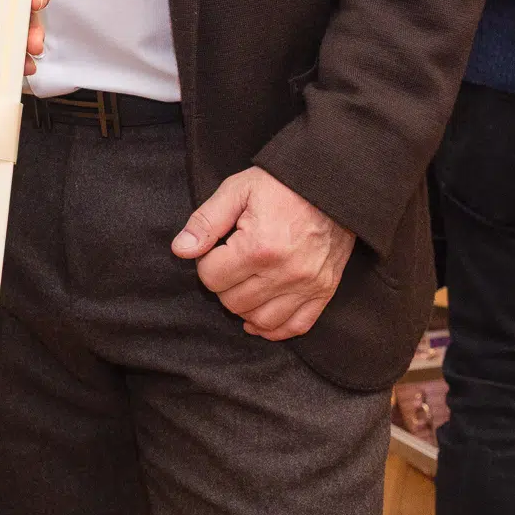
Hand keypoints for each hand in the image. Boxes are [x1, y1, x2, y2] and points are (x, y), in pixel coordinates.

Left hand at [170, 166, 355, 341]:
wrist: (333, 185)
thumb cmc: (281, 185)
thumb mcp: (237, 190)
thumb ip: (206, 222)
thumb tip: (181, 250)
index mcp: (258, 247)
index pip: (211, 277)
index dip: (206, 263)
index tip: (216, 250)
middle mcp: (284, 273)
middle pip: (233, 302)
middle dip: (223, 285)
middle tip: (229, 265)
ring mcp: (307, 286)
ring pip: (260, 320)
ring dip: (244, 308)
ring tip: (243, 286)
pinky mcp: (324, 292)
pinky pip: (295, 327)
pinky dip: (274, 329)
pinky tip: (259, 318)